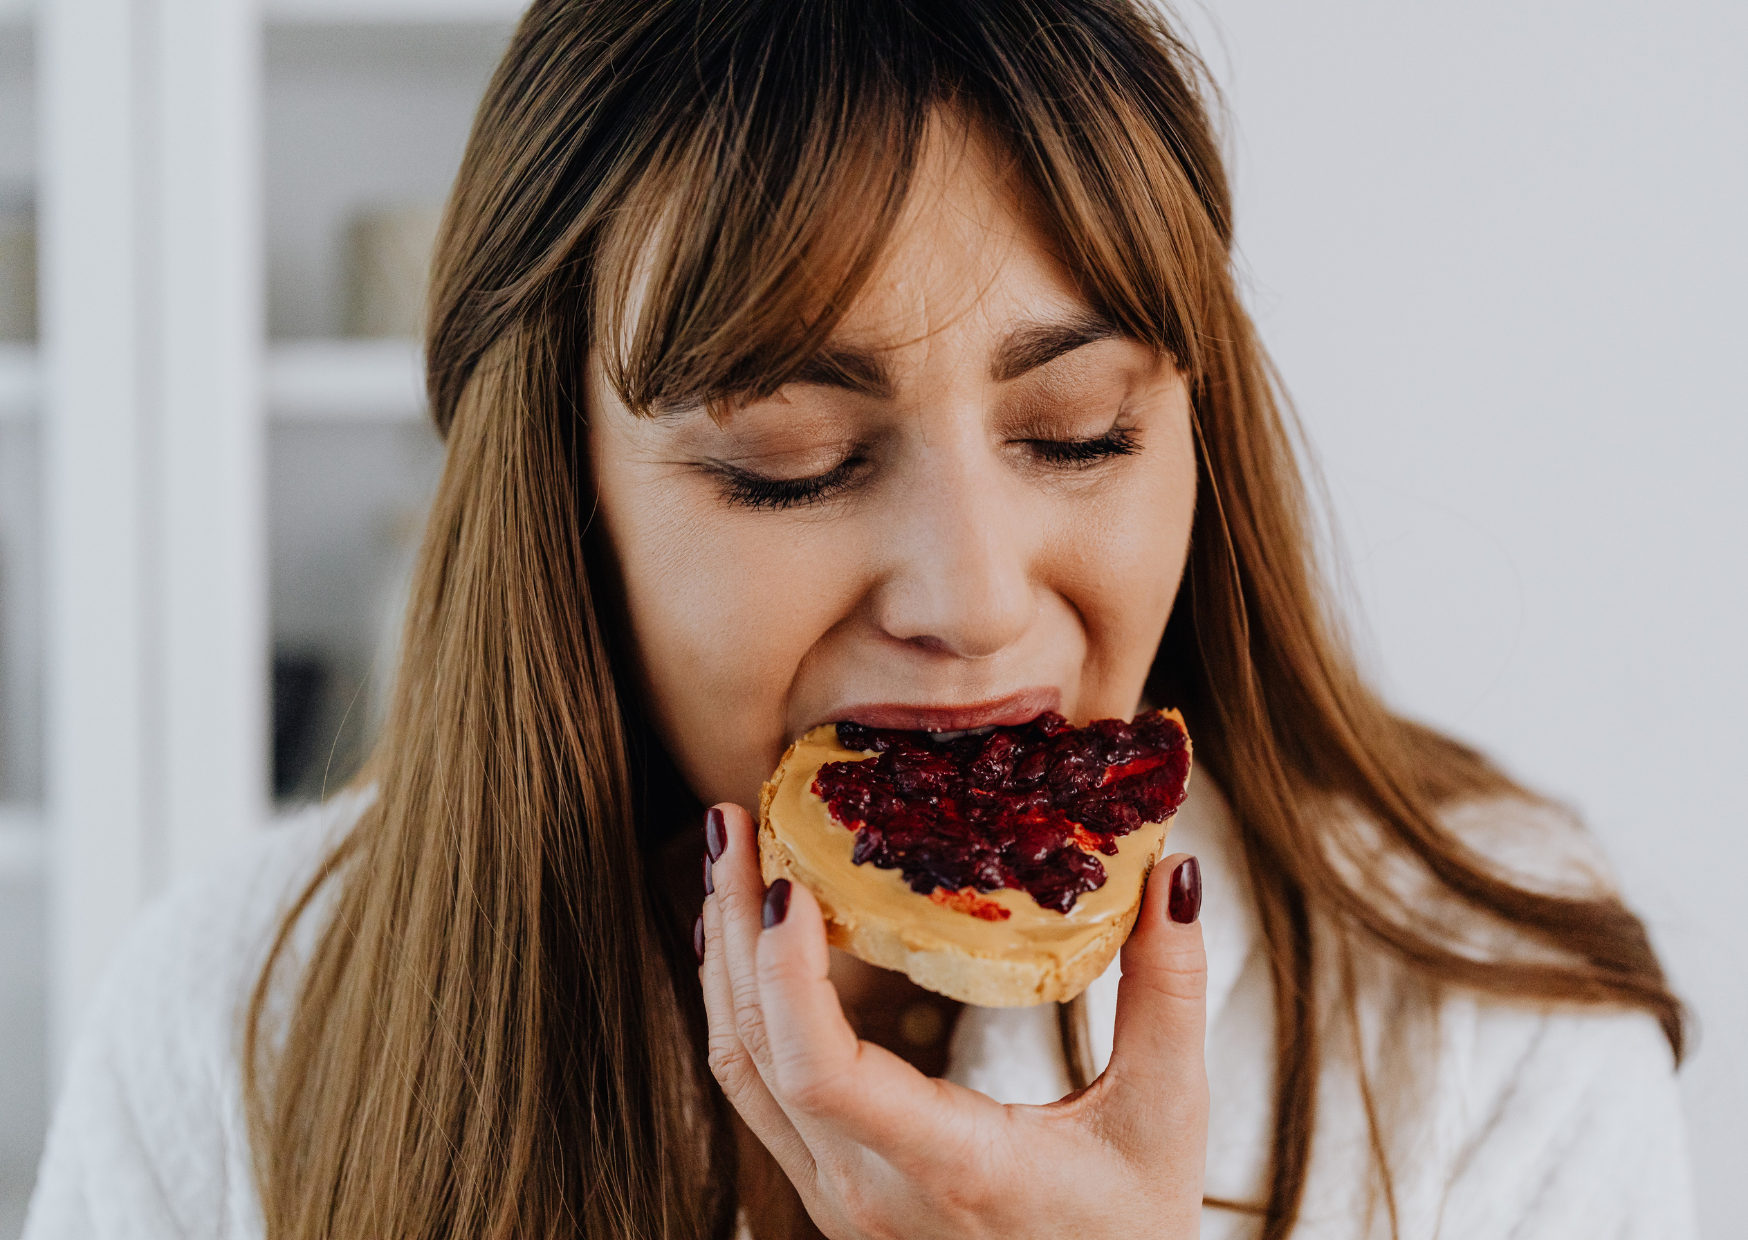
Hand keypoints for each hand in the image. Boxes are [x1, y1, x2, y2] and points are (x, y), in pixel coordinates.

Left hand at [698, 802, 1208, 1238]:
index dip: (786, 973)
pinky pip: (757, 1088)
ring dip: (726, 959)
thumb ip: (1169, 993)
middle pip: (755, 1050)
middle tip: (733, 821)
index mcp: (945, 1166)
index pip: (820, 1071)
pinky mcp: (833, 1187)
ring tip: (729, 859)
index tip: (787, 883)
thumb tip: (1177, 872)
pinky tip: (752, 943)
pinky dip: (744, 1005)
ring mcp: (836, 1194)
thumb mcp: (1165, 1117)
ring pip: (740, 1070)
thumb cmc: (1127, 1238)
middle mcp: (864, 1188)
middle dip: (733, 927)